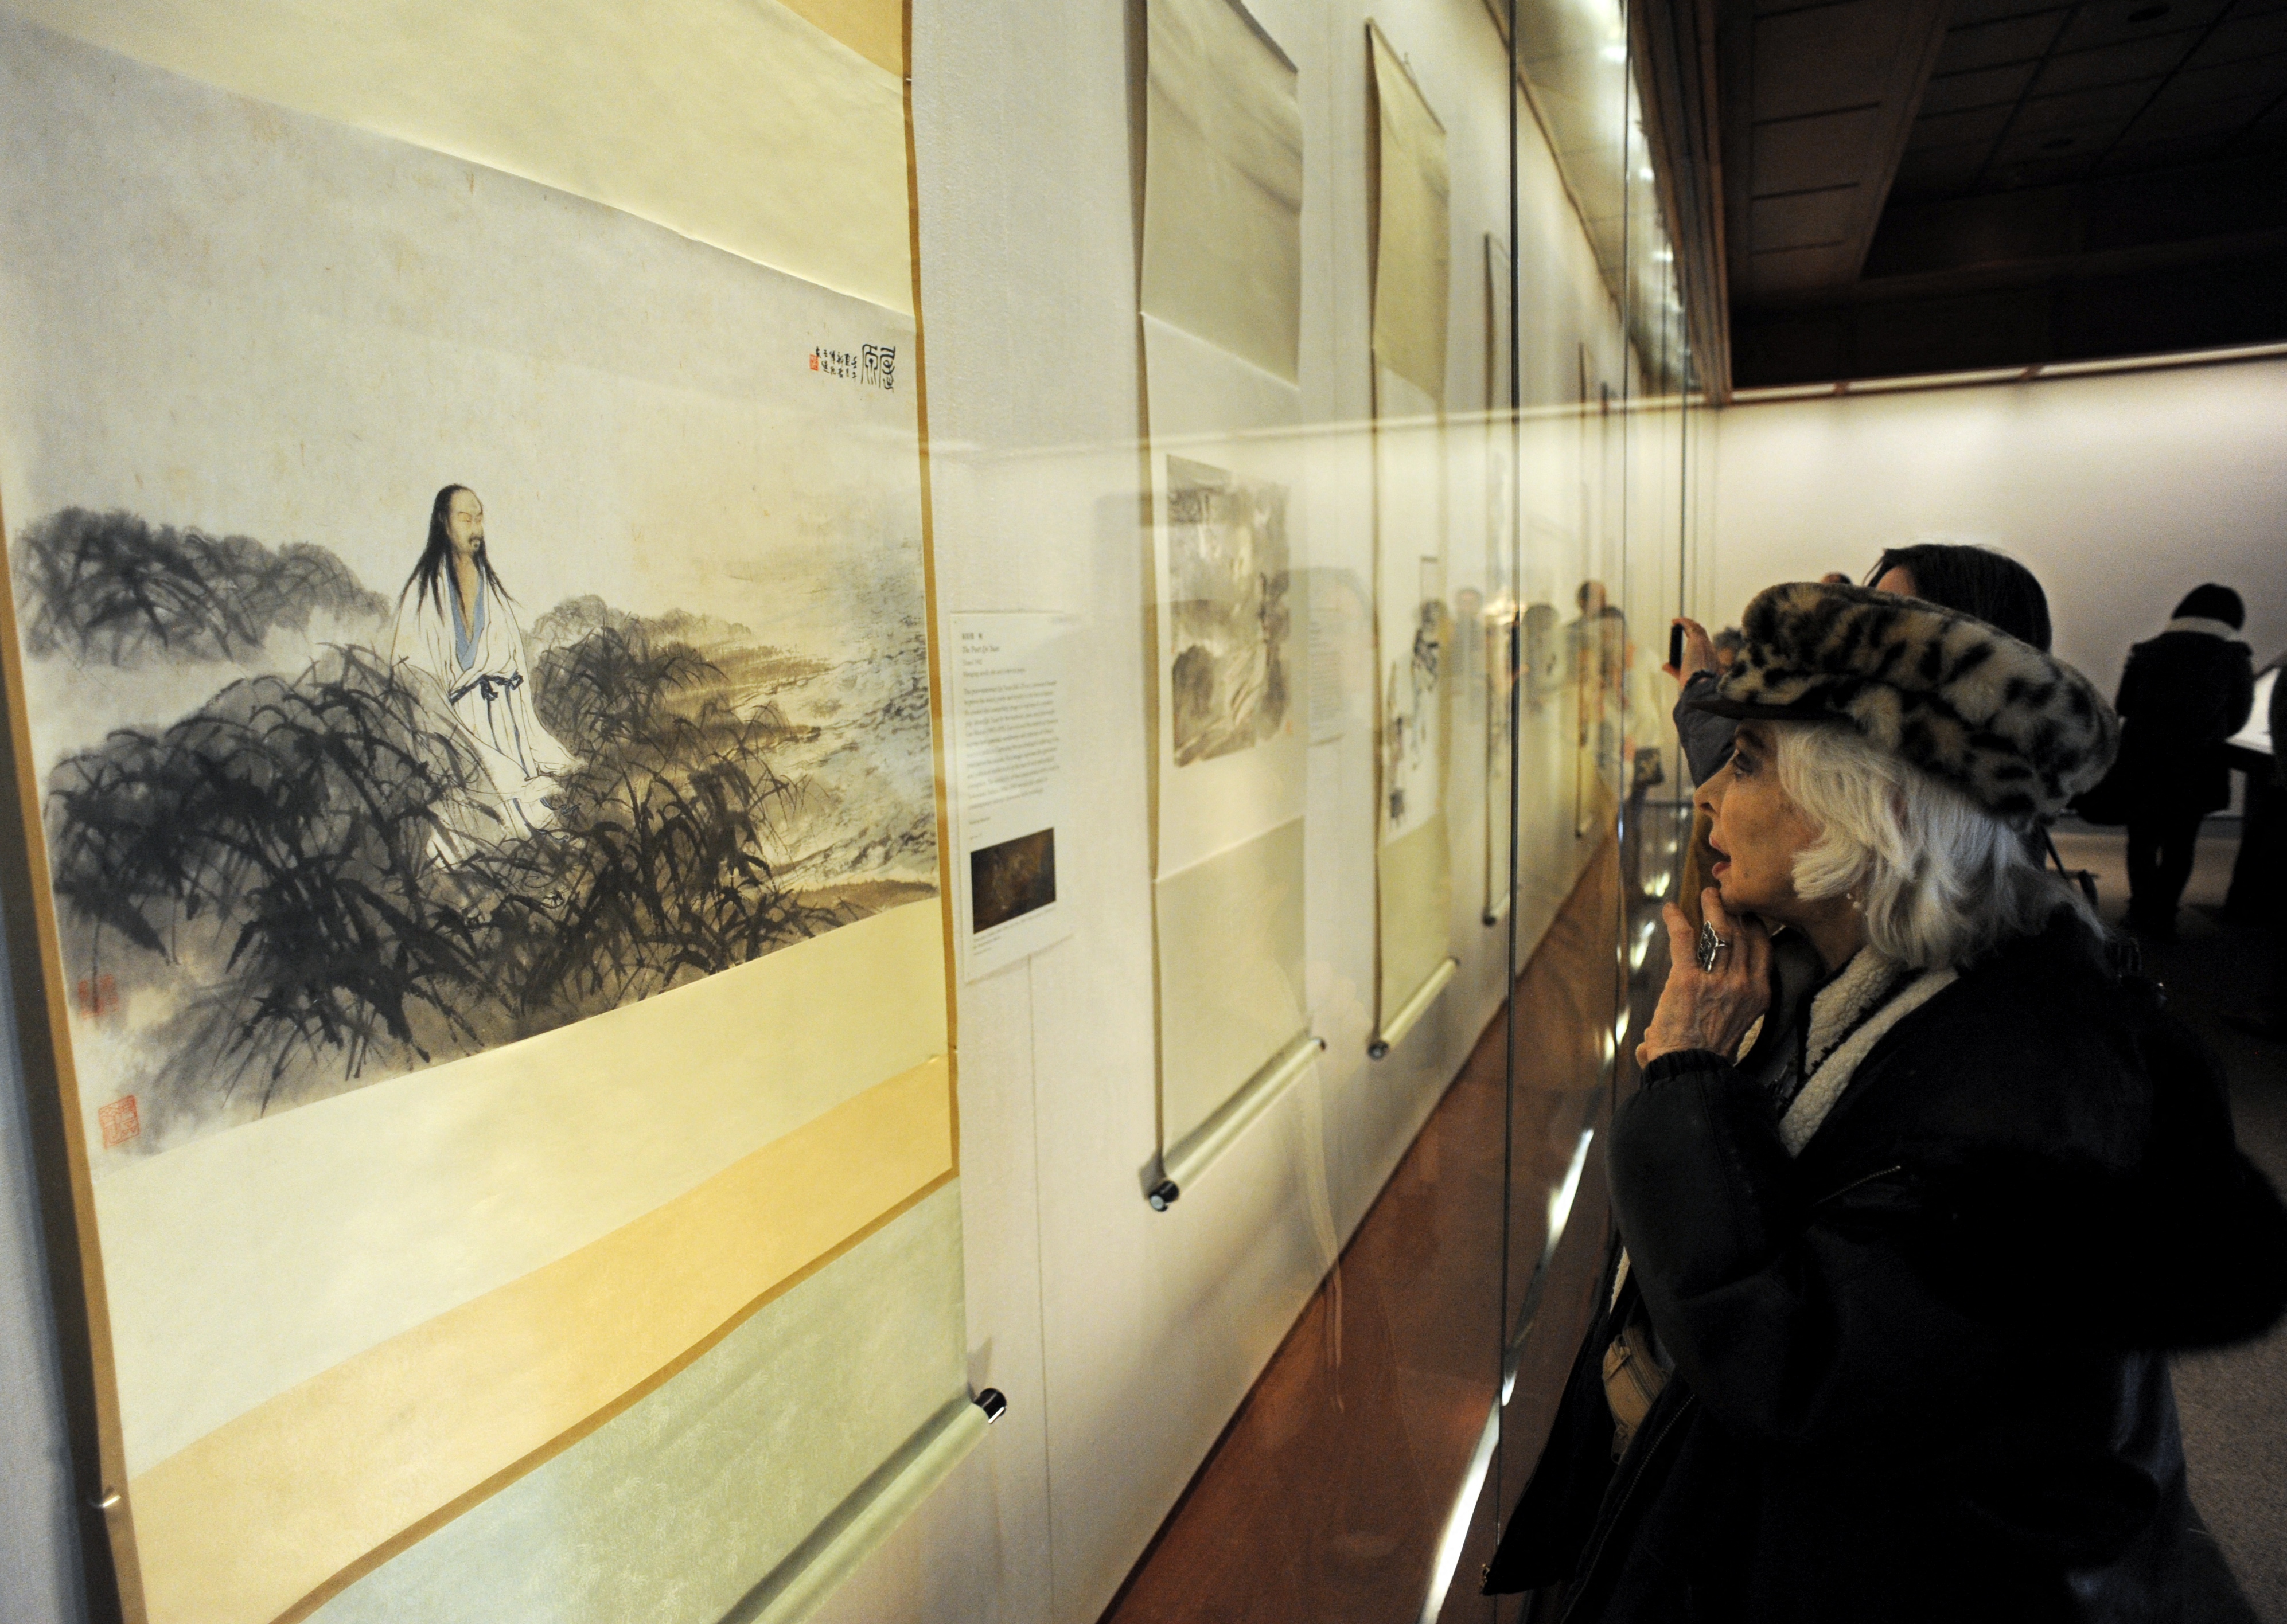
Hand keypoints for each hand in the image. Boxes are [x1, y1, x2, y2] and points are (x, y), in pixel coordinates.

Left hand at [1637, 888, 1771, 1066]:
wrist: (1690, 1072)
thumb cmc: (1707, 1058)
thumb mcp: (1733, 1033)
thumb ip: (1722, 1018)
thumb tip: (1687, 1019)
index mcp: (1759, 996)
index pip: (1763, 950)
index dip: (1756, 926)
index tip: (1747, 913)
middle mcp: (1743, 984)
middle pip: (1744, 934)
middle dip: (1735, 910)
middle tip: (1724, 895)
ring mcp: (1717, 980)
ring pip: (1719, 930)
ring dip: (1713, 908)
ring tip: (1707, 894)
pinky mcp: (1687, 979)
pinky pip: (1685, 939)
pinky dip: (1676, 921)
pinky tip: (1670, 910)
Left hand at [1662, 618, 1715, 684]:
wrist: (1700, 685)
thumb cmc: (1693, 685)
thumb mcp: (1682, 676)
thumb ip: (1673, 670)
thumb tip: (1664, 665)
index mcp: (1711, 660)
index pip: (1705, 646)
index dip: (1697, 640)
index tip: (1689, 638)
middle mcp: (1710, 650)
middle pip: (1702, 635)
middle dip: (1693, 629)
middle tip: (1683, 627)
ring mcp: (1704, 644)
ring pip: (1697, 629)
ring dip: (1688, 624)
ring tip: (1678, 622)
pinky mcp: (1697, 641)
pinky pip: (1690, 627)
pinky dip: (1683, 622)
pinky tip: (1674, 622)